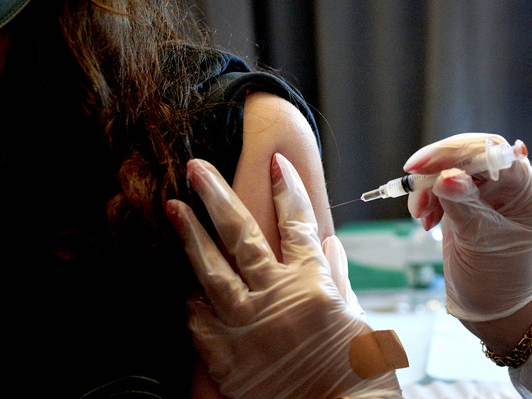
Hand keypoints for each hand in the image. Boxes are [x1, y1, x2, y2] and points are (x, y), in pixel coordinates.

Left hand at [166, 155, 399, 397]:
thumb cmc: (358, 369)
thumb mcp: (355, 317)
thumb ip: (338, 276)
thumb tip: (329, 244)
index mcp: (313, 283)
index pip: (297, 223)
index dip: (285, 188)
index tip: (274, 161)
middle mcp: (277, 296)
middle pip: (242, 235)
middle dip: (217, 196)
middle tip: (196, 168)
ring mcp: (248, 326)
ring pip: (211, 272)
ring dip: (190, 237)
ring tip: (172, 208)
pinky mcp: (227, 358)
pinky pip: (200, 323)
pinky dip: (193, 305)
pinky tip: (185, 290)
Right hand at [405, 133, 531, 320]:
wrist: (494, 310)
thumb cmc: (498, 281)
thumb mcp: (480, 243)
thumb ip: (462, 205)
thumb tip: (444, 176)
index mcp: (526, 191)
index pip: (493, 153)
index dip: (457, 153)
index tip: (424, 166)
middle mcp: (510, 187)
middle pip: (470, 154)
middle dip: (437, 166)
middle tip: (411, 180)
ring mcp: (488, 194)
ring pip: (452, 168)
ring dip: (428, 186)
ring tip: (420, 215)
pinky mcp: (468, 203)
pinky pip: (443, 185)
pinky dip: (428, 197)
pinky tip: (426, 220)